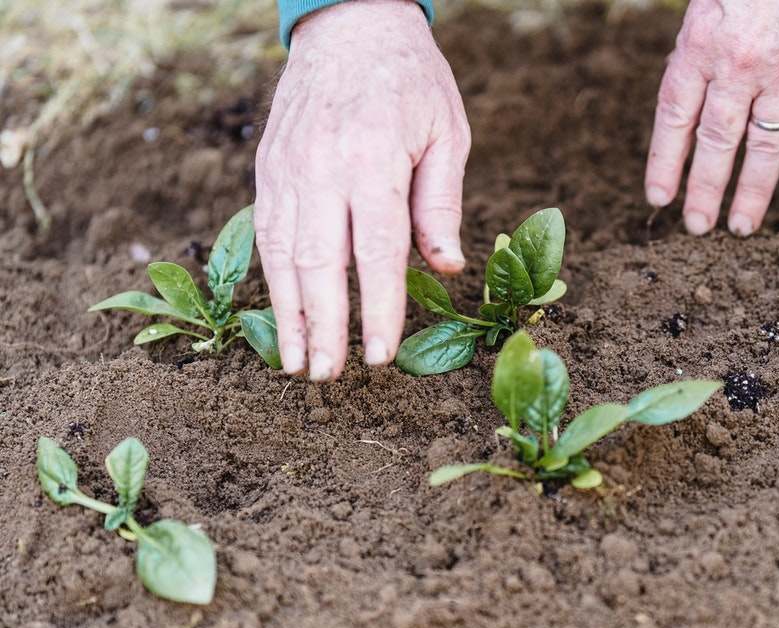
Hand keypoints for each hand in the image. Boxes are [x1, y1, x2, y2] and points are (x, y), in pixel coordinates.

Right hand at [254, 0, 470, 380]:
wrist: (350, 25)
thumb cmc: (411, 82)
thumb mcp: (447, 133)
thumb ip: (440, 203)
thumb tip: (446, 269)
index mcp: (373, 160)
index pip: (375, 252)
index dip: (377, 309)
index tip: (379, 356)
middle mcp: (322, 167)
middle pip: (320, 263)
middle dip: (325, 327)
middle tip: (330, 376)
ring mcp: (287, 168)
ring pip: (282, 253)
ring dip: (288, 314)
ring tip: (297, 363)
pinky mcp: (268, 168)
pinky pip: (265, 231)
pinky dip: (270, 279)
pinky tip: (281, 315)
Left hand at [644, 0, 778, 235]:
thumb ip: (701, 34)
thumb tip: (686, 76)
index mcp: (703, 39)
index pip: (675, 114)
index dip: (665, 160)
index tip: (658, 196)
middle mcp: (741, 64)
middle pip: (716, 141)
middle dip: (704, 189)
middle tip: (696, 226)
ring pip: (765, 148)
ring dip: (752, 193)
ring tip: (740, 228)